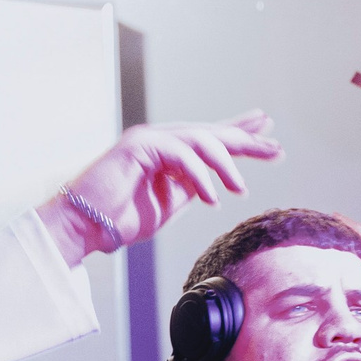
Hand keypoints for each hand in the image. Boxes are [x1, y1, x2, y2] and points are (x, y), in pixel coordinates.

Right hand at [38, 113, 281, 267]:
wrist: (85, 227)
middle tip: (276, 150)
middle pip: (212, 133)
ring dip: (225, 165)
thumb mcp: (171, 202)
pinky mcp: (138, 145)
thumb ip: (194, 186)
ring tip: (240, 189)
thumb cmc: (122, 218)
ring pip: (200, 141)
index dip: (241, 135)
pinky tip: (211, 197)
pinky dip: (199, 177)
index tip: (270, 138)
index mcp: (169, 152)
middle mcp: (160, 139)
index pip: (211, 138)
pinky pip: (181, 155)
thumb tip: (220, 182)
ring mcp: (148, 139)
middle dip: (246, 141)